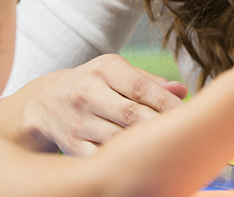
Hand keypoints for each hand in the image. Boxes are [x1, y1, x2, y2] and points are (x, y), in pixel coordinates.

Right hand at [28, 54, 187, 155]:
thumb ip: (149, 82)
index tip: (189, 116)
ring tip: (166, 152)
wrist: (45, 102)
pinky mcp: (72, 145)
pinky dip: (119, 161)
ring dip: (142, 147)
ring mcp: (78, 121)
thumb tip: (182, 90)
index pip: (141, 88)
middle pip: (131, 115)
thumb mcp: (116, 73)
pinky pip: (100, 157)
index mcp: (105, 70)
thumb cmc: (93, 84)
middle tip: (183, 137)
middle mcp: (89, 93)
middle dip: (158, 127)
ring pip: (117, 139)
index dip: (167, 104)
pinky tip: (137, 164)